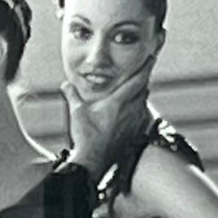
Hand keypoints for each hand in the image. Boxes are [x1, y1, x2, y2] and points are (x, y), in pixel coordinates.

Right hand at [61, 56, 154, 175]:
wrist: (93, 160)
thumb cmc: (87, 136)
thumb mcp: (77, 112)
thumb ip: (72, 95)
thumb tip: (66, 84)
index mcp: (119, 102)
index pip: (137, 80)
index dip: (146, 67)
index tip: (151, 57)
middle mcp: (131, 110)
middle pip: (143, 89)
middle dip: (142, 79)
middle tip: (140, 71)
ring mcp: (134, 122)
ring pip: (143, 102)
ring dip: (141, 93)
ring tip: (135, 89)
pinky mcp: (134, 132)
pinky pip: (141, 115)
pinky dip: (139, 108)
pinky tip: (131, 110)